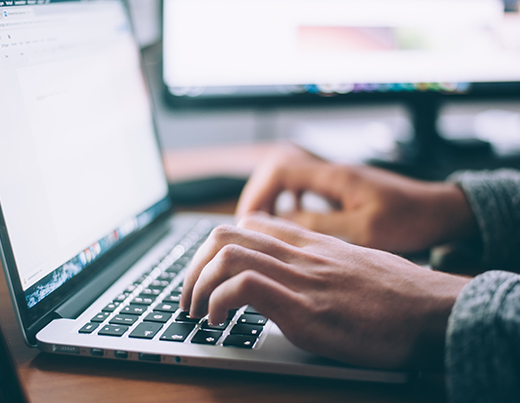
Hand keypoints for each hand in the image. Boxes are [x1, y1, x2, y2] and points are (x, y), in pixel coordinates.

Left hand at [181, 213, 469, 368]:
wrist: (433, 311)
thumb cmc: (398, 294)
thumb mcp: (353, 265)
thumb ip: (320, 262)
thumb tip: (297, 275)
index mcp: (309, 244)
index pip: (249, 224)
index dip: (217, 247)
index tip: (208, 273)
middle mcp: (300, 254)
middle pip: (226, 234)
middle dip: (194, 265)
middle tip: (189, 295)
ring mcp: (300, 278)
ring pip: (227, 254)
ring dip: (197, 284)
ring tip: (196, 311)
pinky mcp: (305, 309)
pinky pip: (244, 287)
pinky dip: (218, 302)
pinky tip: (218, 322)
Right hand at [236, 143, 477, 252]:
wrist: (439, 211)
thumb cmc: (409, 219)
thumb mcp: (365, 230)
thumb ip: (322, 225)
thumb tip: (283, 222)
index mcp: (335, 176)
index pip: (280, 170)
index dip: (258, 193)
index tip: (249, 220)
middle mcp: (332, 172)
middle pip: (278, 168)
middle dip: (258, 195)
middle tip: (250, 224)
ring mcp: (336, 178)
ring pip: (289, 177)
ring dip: (272, 197)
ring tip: (263, 223)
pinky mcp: (341, 188)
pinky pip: (303, 187)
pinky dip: (289, 200)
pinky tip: (290, 219)